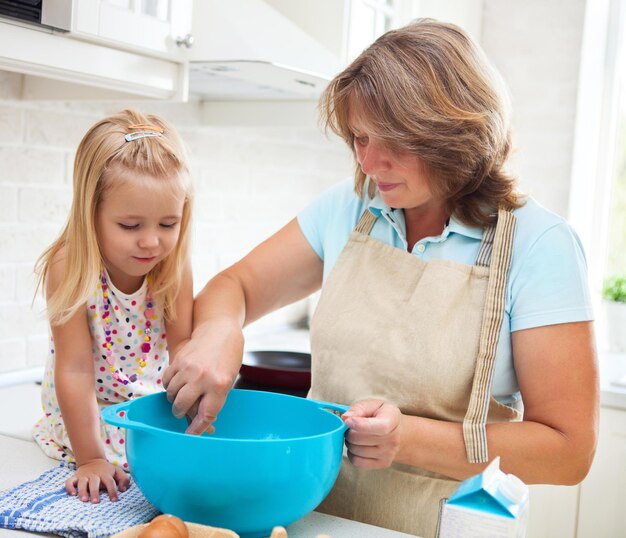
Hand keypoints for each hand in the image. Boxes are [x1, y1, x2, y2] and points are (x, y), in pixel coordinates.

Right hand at [65, 458, 129, 502]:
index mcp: (105, 474)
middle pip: (94, 482)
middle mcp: (94, 475)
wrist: (92, 460)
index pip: (110, 482)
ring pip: (82, 483)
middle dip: (95, 492)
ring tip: (84, 500)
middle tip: (96, 502)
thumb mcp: (117, 471)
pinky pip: (69, 481)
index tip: (114, 500)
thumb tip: (123, 489)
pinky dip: (69, 487)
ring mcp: (84, 476)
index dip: (112, 491)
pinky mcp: (75, 477)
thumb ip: (123, 479)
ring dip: (82, 491)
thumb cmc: (106, 470)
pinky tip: (72, 494)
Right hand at [162, 319, 243, 434]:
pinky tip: (178, 383)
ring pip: (172, 395)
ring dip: (175, 399)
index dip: (197, 429)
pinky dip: (169, 386)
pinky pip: (166, 381)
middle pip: (182, 407)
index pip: (206, 415)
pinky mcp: (178, 360)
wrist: (220, 331)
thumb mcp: (227, 381)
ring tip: (184, 393)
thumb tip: (202, 425)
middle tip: (184, 411)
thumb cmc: (227, 359)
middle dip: (181, 413)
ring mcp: (188, 368)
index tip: (191, 436)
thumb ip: (213, 400)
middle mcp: (203, 377)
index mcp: (220, 385)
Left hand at [342, 399, 402, 468]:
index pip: (380, 427)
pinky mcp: (382, 464)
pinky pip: (357, 462)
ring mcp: (389, 454)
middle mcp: (393, 439)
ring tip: (355, 436)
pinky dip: (352, 454)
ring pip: (356, 450)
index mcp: (392, 420)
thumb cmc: (381, 415)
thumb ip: (359, 408)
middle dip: (349, 432)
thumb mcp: (373, 404)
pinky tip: (357, 446)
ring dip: (350, 442)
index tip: (348, 421)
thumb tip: (345, 418)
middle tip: (350, 427)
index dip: (360, 425)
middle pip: (360, 439)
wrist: (397, 432)